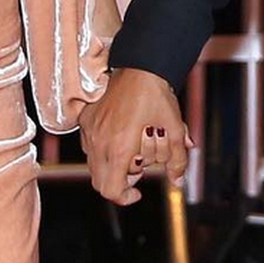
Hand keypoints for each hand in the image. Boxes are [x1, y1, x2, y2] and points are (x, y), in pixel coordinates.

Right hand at [79, 68, 188, 204]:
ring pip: (93, 162)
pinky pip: (88, 143)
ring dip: (111, 165)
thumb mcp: (174, 130)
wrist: (141, 65)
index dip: (124, 197)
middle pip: (101, 181)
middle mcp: (99, 142)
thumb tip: (178, 182)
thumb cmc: (157, 96)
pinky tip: (119, 134)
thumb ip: (177, 161)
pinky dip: (102, 148)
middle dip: (120, 180)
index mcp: (118, 150)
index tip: (137, 191)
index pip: (111, 190)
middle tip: (138, 167)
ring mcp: (90, 129)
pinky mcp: (86, 117)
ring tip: (131, 149)